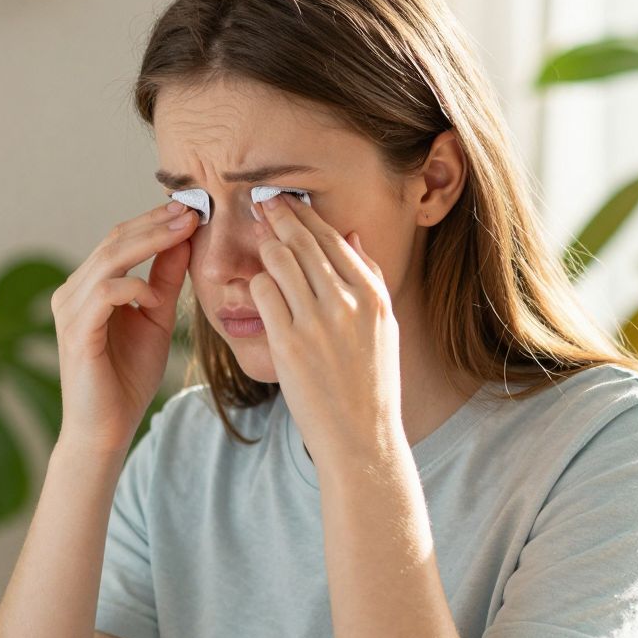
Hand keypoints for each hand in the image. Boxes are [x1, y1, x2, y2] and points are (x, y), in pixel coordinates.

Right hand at [52, 201, 196, 452]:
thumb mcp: (156, 320)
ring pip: (109, 260)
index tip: (192, 208)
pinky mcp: (76, 332)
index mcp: (89, 287)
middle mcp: (73, 292)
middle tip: (192, 209)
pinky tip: (155, 296)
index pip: (120, 240)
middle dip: (155, 223)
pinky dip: (133, 287)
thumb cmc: (128, 378)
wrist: (107, 428)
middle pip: (114, 241)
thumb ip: (165, 281)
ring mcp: (70, 311)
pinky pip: (105, 294)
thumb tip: (184, 239)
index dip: (154, 221)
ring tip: (183, 232)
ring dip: (149, 243)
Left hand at [249, 191, 401, 463]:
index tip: (286, 200)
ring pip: (279, 260)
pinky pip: (263, 293)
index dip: (305, 215)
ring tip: (254, 236)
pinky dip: (255, 284)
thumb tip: (351, 235)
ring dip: (264, 245)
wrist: (361, 438)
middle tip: (259, 199)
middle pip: (304, 242)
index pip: (333, 239)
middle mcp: (346, 302)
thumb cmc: (372, 385)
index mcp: (372, 295)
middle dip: (278, 215)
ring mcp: (316, 322)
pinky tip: (252, 285)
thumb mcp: (384, 327)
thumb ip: (370, 278)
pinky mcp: (288, 343)